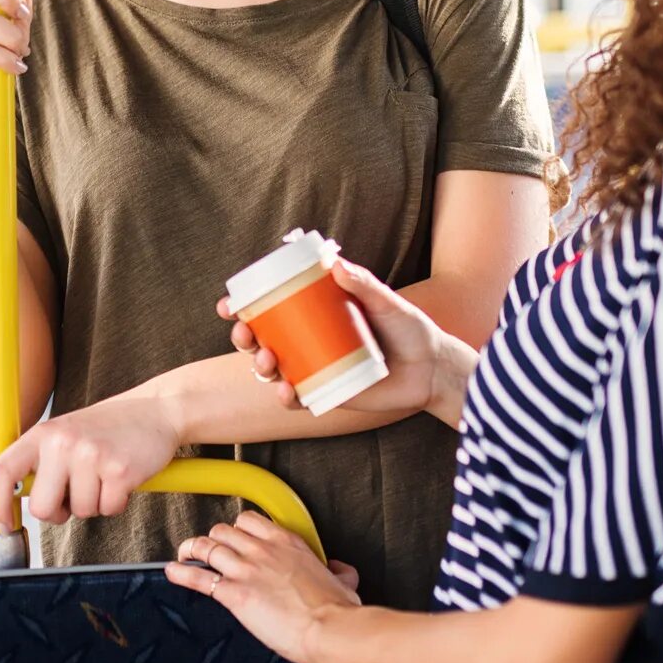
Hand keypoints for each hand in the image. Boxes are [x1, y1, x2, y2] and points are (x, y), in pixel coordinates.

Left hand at [0, 397, 178, 530]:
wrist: (155, 410)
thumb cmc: (108, 428)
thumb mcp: (65, 434)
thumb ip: (41, 463)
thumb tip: (13, 500)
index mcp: (44, 434)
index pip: (3, 471)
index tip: (5, 522)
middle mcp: (63, 442)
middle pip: (41, 508)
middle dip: (60, 511)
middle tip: (76, 494)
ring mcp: (91, 455)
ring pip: (80, 513)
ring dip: (94, 503)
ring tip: (104, 476)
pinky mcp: (120, 471)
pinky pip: (108, 509)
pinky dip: (116, 503)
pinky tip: (122, 479)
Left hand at [167, 513, 359, 662]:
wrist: (329, 627)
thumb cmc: (335, 610)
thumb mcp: (343, 583)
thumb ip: (338, 572)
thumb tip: (340, 573)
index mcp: (287, 542)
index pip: (251, 520)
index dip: (238, 528)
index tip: (235, 536)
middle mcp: (263, 549)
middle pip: (224, 530)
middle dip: (214, 538)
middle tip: (209, 548)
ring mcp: (246, 569)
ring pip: (207, 546)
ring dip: (192, 549)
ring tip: (185, 553)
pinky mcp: (234, 593)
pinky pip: (199, 577)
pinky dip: (182, 572)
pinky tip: (173, 571)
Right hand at [219, 257, 448, 417]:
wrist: (432, 369)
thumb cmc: (409, 328)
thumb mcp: (387, 302)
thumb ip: (364, 284)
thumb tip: (335, 265)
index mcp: (316, 313)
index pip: (272, 307)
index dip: (244, 307)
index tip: (230, 305)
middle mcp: (310, 340)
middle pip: (262, 339)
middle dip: (243, 338)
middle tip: (245, 335)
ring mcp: (316, 368)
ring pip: (273, 369)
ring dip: (260, 366)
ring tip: (268, 361)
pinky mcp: (327, 393)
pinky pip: (297, 398)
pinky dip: (285, 397)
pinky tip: (286, 392)